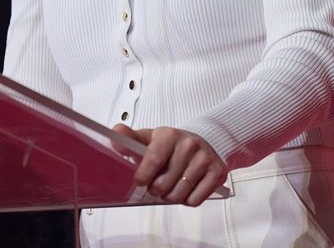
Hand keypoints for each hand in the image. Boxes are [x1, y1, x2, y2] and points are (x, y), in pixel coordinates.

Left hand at [112, 124, 226, 205]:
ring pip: (179, 195)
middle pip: (164, 184)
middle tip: (157, 183)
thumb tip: (116, 132)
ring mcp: (204, 159)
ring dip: (171, 196)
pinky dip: (187, 200)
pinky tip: (186, 188)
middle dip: (156, 189)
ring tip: (171, 186)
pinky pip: (195, 200)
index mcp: (170, 135)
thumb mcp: (150, 138)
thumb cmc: (171, 144)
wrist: (202, 141)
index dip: (143, 177)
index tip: (140, 181)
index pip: (153, 160)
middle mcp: (189, 145)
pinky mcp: (217, 173)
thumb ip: (130, 138)